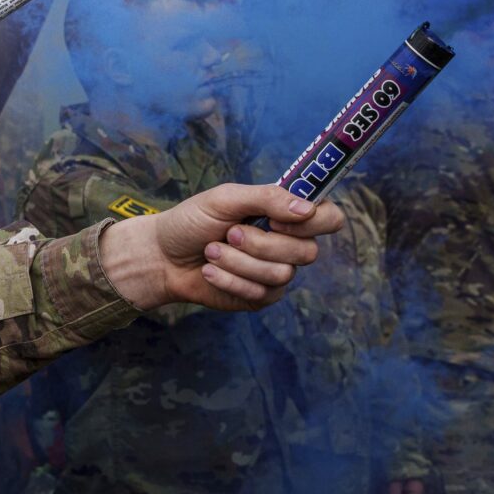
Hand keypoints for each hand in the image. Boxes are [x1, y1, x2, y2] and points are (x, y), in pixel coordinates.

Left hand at [99, 184, 339, 310]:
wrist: (163, 255)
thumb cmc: (193, 220)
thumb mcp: (225, 199)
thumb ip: (266, 197)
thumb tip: (306, 208)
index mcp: (286, 214)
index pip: (330, 218)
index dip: (313, 221)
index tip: (276, 219)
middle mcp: (289, 243)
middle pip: (307, 251)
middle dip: (260, 243)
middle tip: (229, 233)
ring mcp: (277, 272)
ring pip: (281, 274)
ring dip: (237, 261)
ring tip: (212, 251)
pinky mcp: (261, 297)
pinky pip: (260, 293)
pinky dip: (229, 279)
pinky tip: (210, 270)